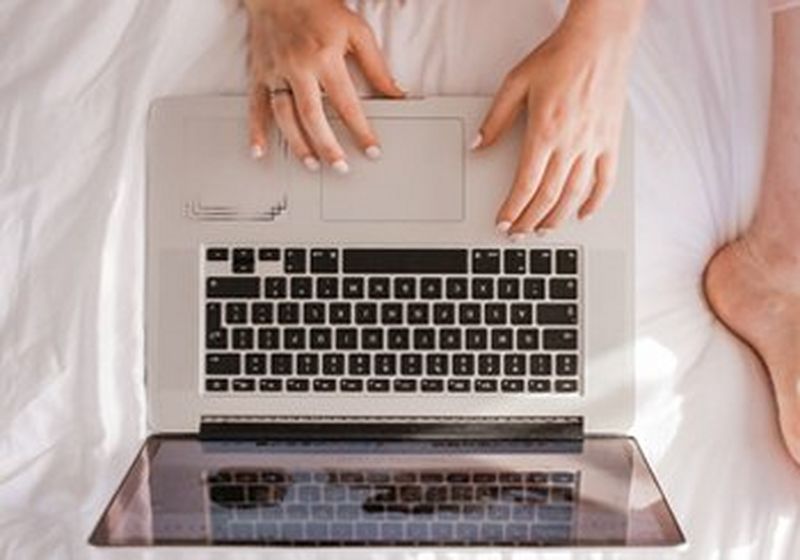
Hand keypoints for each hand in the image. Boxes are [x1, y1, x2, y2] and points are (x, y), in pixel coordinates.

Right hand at [244, 0, 403, 171]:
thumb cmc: (319, 6)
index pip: (346, 104)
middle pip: (313, 116)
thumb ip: (376, 66)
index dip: (361, 131)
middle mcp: (298, 66)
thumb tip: (396, 93)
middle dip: (328, 146)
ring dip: (298, 144)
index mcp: (325, 56)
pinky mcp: (259, 74)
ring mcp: (275, 72)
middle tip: (341, 168)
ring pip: (284, 116)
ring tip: (312, 164)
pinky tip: (259, 151)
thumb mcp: (357, 31)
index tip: (371, 151)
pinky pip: (255, 106)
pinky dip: (255, 131)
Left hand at [475, 1, 643, 236]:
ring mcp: (593, 145)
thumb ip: (496, 119)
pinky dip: (595, 201)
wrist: (599, 40)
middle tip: (518, 234)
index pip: (526, 183)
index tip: (503, 223)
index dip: (513, 208)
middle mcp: (570, 143)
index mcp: (544, 132)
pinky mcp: (611, 141)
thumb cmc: (559, 57)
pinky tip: (583, 214)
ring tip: (543, 231)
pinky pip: (605, 180)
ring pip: (574, 194)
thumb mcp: (516, 83)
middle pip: (548, 196)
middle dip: (530, 220)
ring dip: (557, 217)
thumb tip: (478, 145)